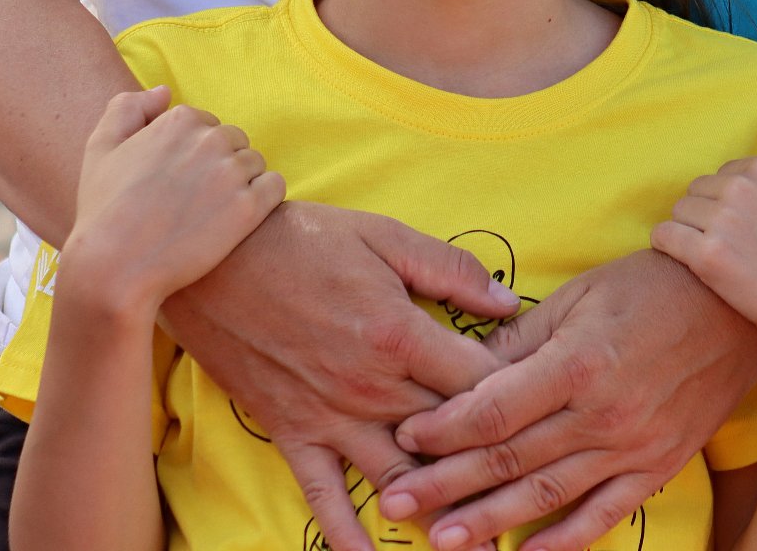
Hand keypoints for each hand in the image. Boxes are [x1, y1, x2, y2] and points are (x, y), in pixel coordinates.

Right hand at [62, 87, 284, 310]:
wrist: (114, 267)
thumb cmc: (103, 210)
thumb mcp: (100, 147)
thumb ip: (128, 108)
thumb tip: (164, 91)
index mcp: (179, 120)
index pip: (206, 125)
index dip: (192, 154)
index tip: (175, 181)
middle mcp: (209, 139)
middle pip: (234, 141)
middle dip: (219, 166)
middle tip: (193, 200)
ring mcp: (231, 173)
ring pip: (255, 164)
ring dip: (241, 184)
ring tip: (211, 213)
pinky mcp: (249, 208)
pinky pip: (274, 187)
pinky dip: (263, 200)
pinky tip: (239, 219)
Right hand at [159, 201, 522, 550]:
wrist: (213, 258)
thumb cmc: (302, 240)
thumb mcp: (385, 237)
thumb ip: (451, 270)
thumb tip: (511, 304)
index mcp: (401, 335)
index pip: (479, 383)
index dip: (517, 399)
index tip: (544, 412)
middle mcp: (372, 387)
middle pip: (449, 440)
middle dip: (492, 466)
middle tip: (534, 491)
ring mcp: (331, 417)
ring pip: (400, 479)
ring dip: (441, 514)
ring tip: (478, 549)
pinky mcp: (293, 433)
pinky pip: (325, 496)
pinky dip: (349, 536)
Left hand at [379, 250, 756, 550]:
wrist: (736, 308)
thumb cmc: (650, 289)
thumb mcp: (577, 297)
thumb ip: (519, 339)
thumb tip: (462, 367)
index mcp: (578, 363)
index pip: (494, 409)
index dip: (443, 429)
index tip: (404, 436)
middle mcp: (603, 414)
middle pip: (509, 459)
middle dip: (445, 484)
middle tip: (395, 502)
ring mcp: (633, 447)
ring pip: (547, 495)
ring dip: (489, 521)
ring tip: (441, 540)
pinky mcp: (658, 467)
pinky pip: (604, 514)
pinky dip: (564, 540)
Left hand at [651, 135, 756, 362]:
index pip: (726, 173)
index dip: (735, 203)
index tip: (752, 229)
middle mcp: (742, 188)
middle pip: (698, 190)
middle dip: (709, 214)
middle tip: (734, 247)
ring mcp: (722, 221)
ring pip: (679, 212)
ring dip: (690, 232)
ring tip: (717, 259)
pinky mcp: (707, 256)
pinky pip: (664, 236)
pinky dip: (669, 247)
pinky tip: (689, 264)